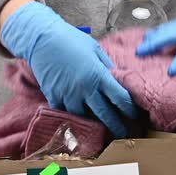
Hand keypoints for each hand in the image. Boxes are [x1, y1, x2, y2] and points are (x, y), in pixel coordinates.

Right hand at [0, 1, 136, 137]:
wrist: (42, 39)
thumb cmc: (70, 39)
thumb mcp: (94, 48)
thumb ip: (106, 65)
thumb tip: (115, 78)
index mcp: (98, 75)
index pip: (119, 98)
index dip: (129, 109)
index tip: (133, 115)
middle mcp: (85, 88)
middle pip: (104, 114)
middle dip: (116, 126)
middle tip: (123, 135)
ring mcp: (68, 94)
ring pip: (83, 117)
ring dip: (92, 124)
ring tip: (99, 130)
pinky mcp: (54, 96)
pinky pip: (65, 113)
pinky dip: (71, 116)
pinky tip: (77, 120)